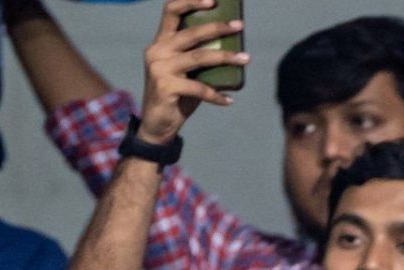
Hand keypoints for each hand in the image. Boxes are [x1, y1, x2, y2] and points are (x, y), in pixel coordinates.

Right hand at [137, 0, 246, 143]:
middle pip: (190, 32)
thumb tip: (233, 49)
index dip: (190, 2)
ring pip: (199, 57)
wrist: (158, 124)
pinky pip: (199, 88)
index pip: (171, 12)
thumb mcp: (186, 72)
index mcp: (161, 42)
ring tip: (246, 59)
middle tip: (239, 26)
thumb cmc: (177, 95)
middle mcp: (157, 50)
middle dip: (218, 28)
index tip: (213, 1)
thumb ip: (198, 58)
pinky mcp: (165, 87)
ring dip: (226, 57)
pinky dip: (217, 95)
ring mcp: (159, 68)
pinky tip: (229, 100)